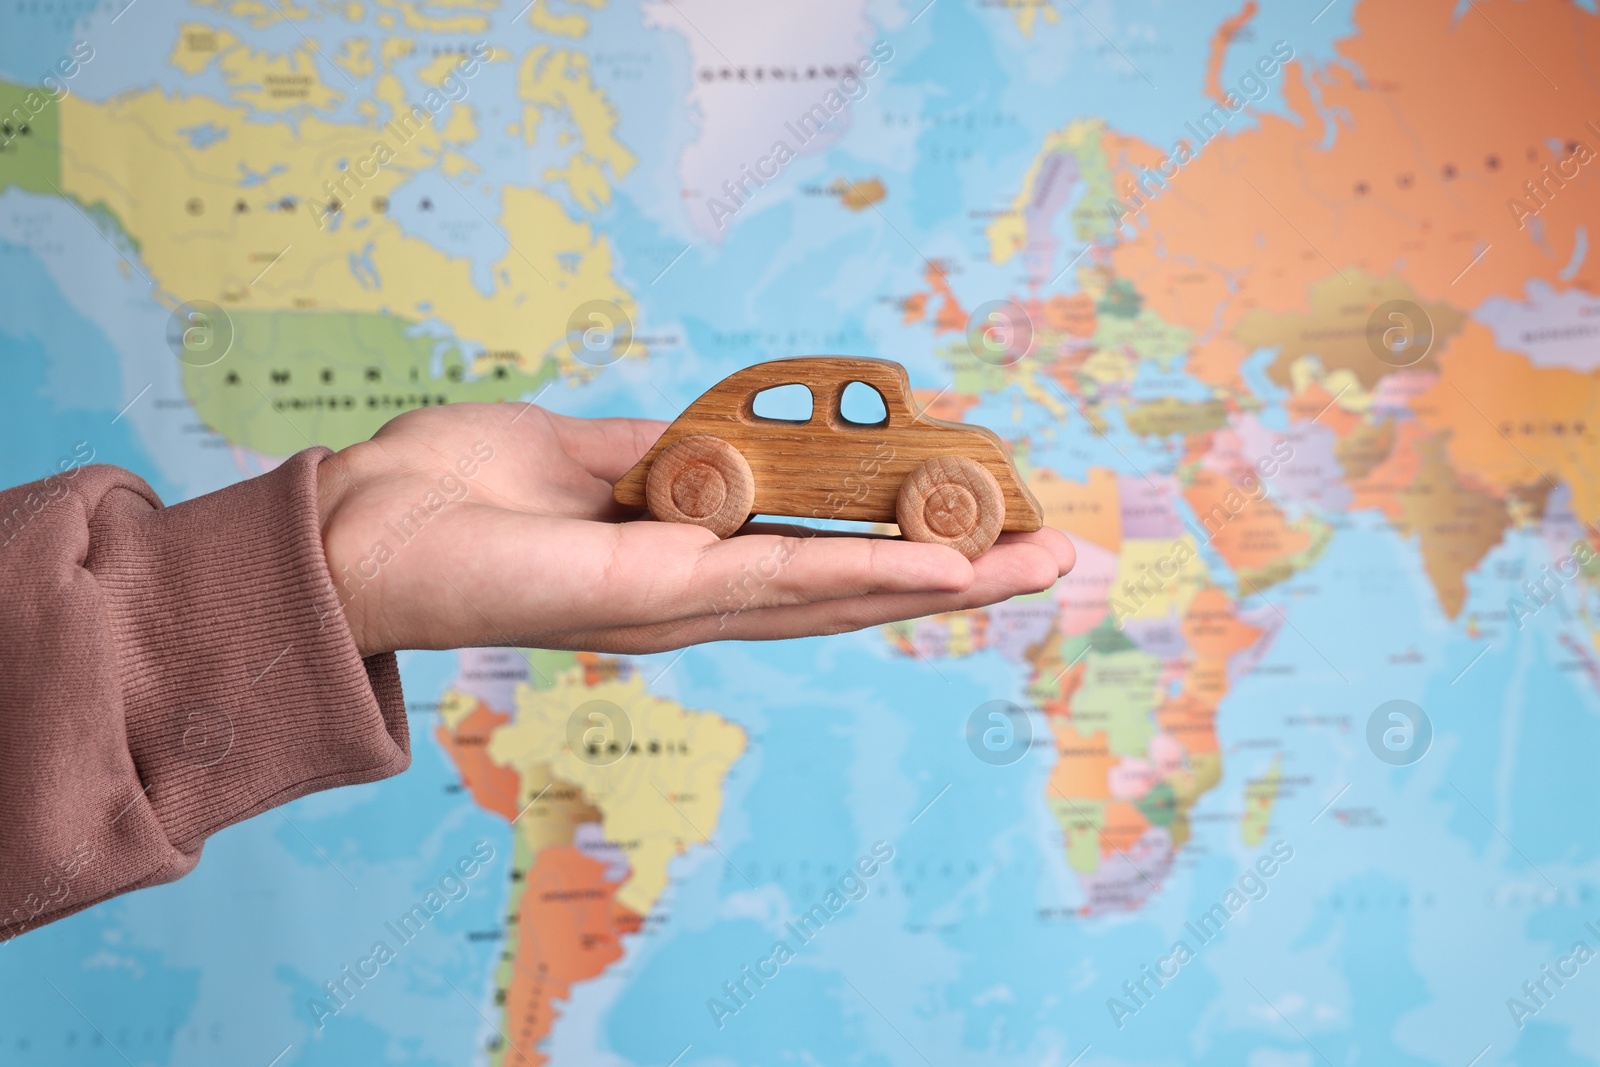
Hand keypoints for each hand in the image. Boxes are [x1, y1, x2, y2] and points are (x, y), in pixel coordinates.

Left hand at [316, 402, 1074, 655]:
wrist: (360, 533)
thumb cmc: (457, 493)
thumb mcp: (587, 454)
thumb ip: (669, 459)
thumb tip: (725, 442)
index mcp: (689, 558)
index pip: (822, 557)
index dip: (909, 544)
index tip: (987, 521)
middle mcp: (700, 596)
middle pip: (854, 590)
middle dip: (959, 576)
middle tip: (1055, 559)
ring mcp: (684, 603)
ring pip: (841, 595)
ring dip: (945, 582)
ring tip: (1035, 566)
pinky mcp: (656, 592)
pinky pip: (781, 581)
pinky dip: (867, 576)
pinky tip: (943, 569)